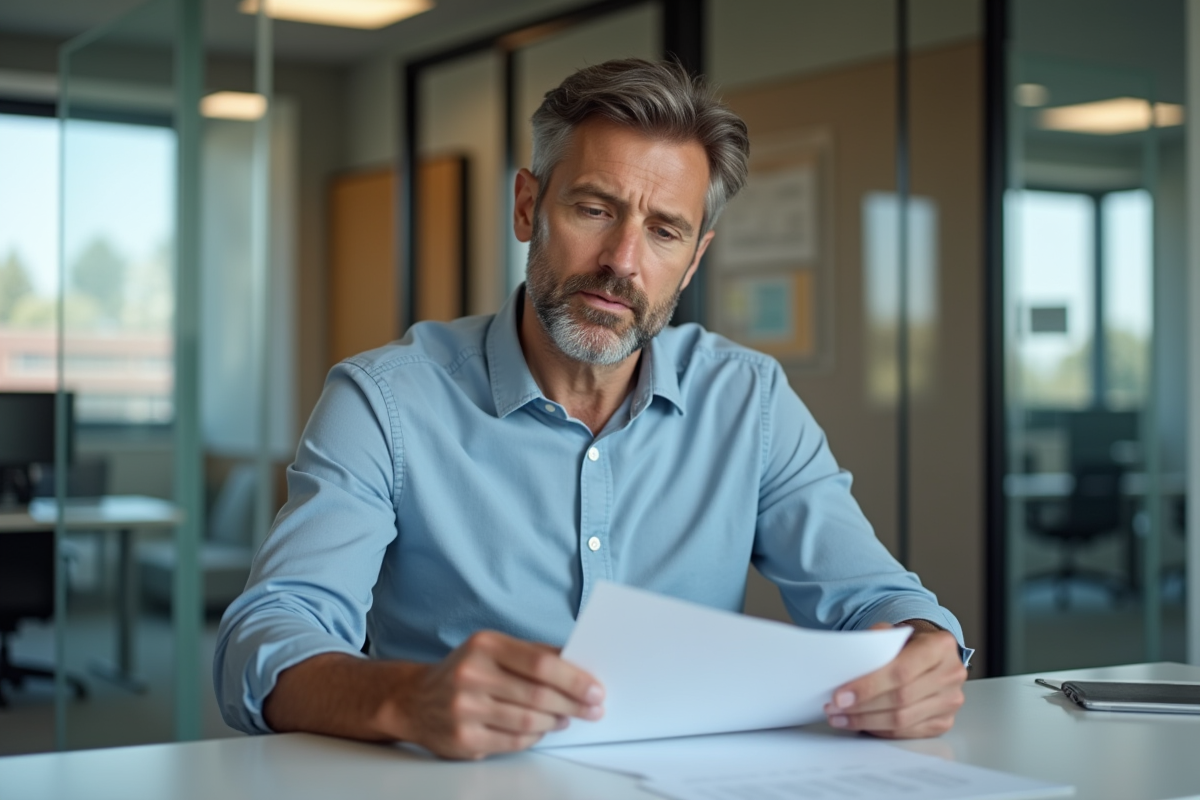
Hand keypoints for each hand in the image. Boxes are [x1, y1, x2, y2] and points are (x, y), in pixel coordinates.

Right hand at [395, 630, 603, 759]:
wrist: (414, 699)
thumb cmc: (465, 670)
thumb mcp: (493, 648)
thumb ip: (533, 654)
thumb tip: (579, 664)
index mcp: (484, 646)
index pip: (540, 663)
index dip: (574, 679)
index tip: (596, 689)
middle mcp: (471, 675)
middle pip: (537, 695)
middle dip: (573, 704)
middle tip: (593, 708)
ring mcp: (464, 710)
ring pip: (528, 721)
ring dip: (556, 721)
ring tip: (568, 717)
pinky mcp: (463, 739)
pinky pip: (514, 741)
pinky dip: (535, 736)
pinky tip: (543, 728)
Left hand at [823, 621, 965, 738]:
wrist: (930, 655)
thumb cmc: (907, 644)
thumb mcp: (892, 633)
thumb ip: (874, 642)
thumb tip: (848, 664)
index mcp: (940, 646)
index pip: (901, 671)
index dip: (868, 686)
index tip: (840, 695)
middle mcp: (951, 674)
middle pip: (901, 699)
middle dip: (862, 706)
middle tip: (835, 708)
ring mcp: (950, 701)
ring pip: (903, 720)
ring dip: (866, 721)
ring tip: (841, 717)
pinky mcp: (944, 721)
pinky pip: (907, 732)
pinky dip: (880, 730)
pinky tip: (861, 724)